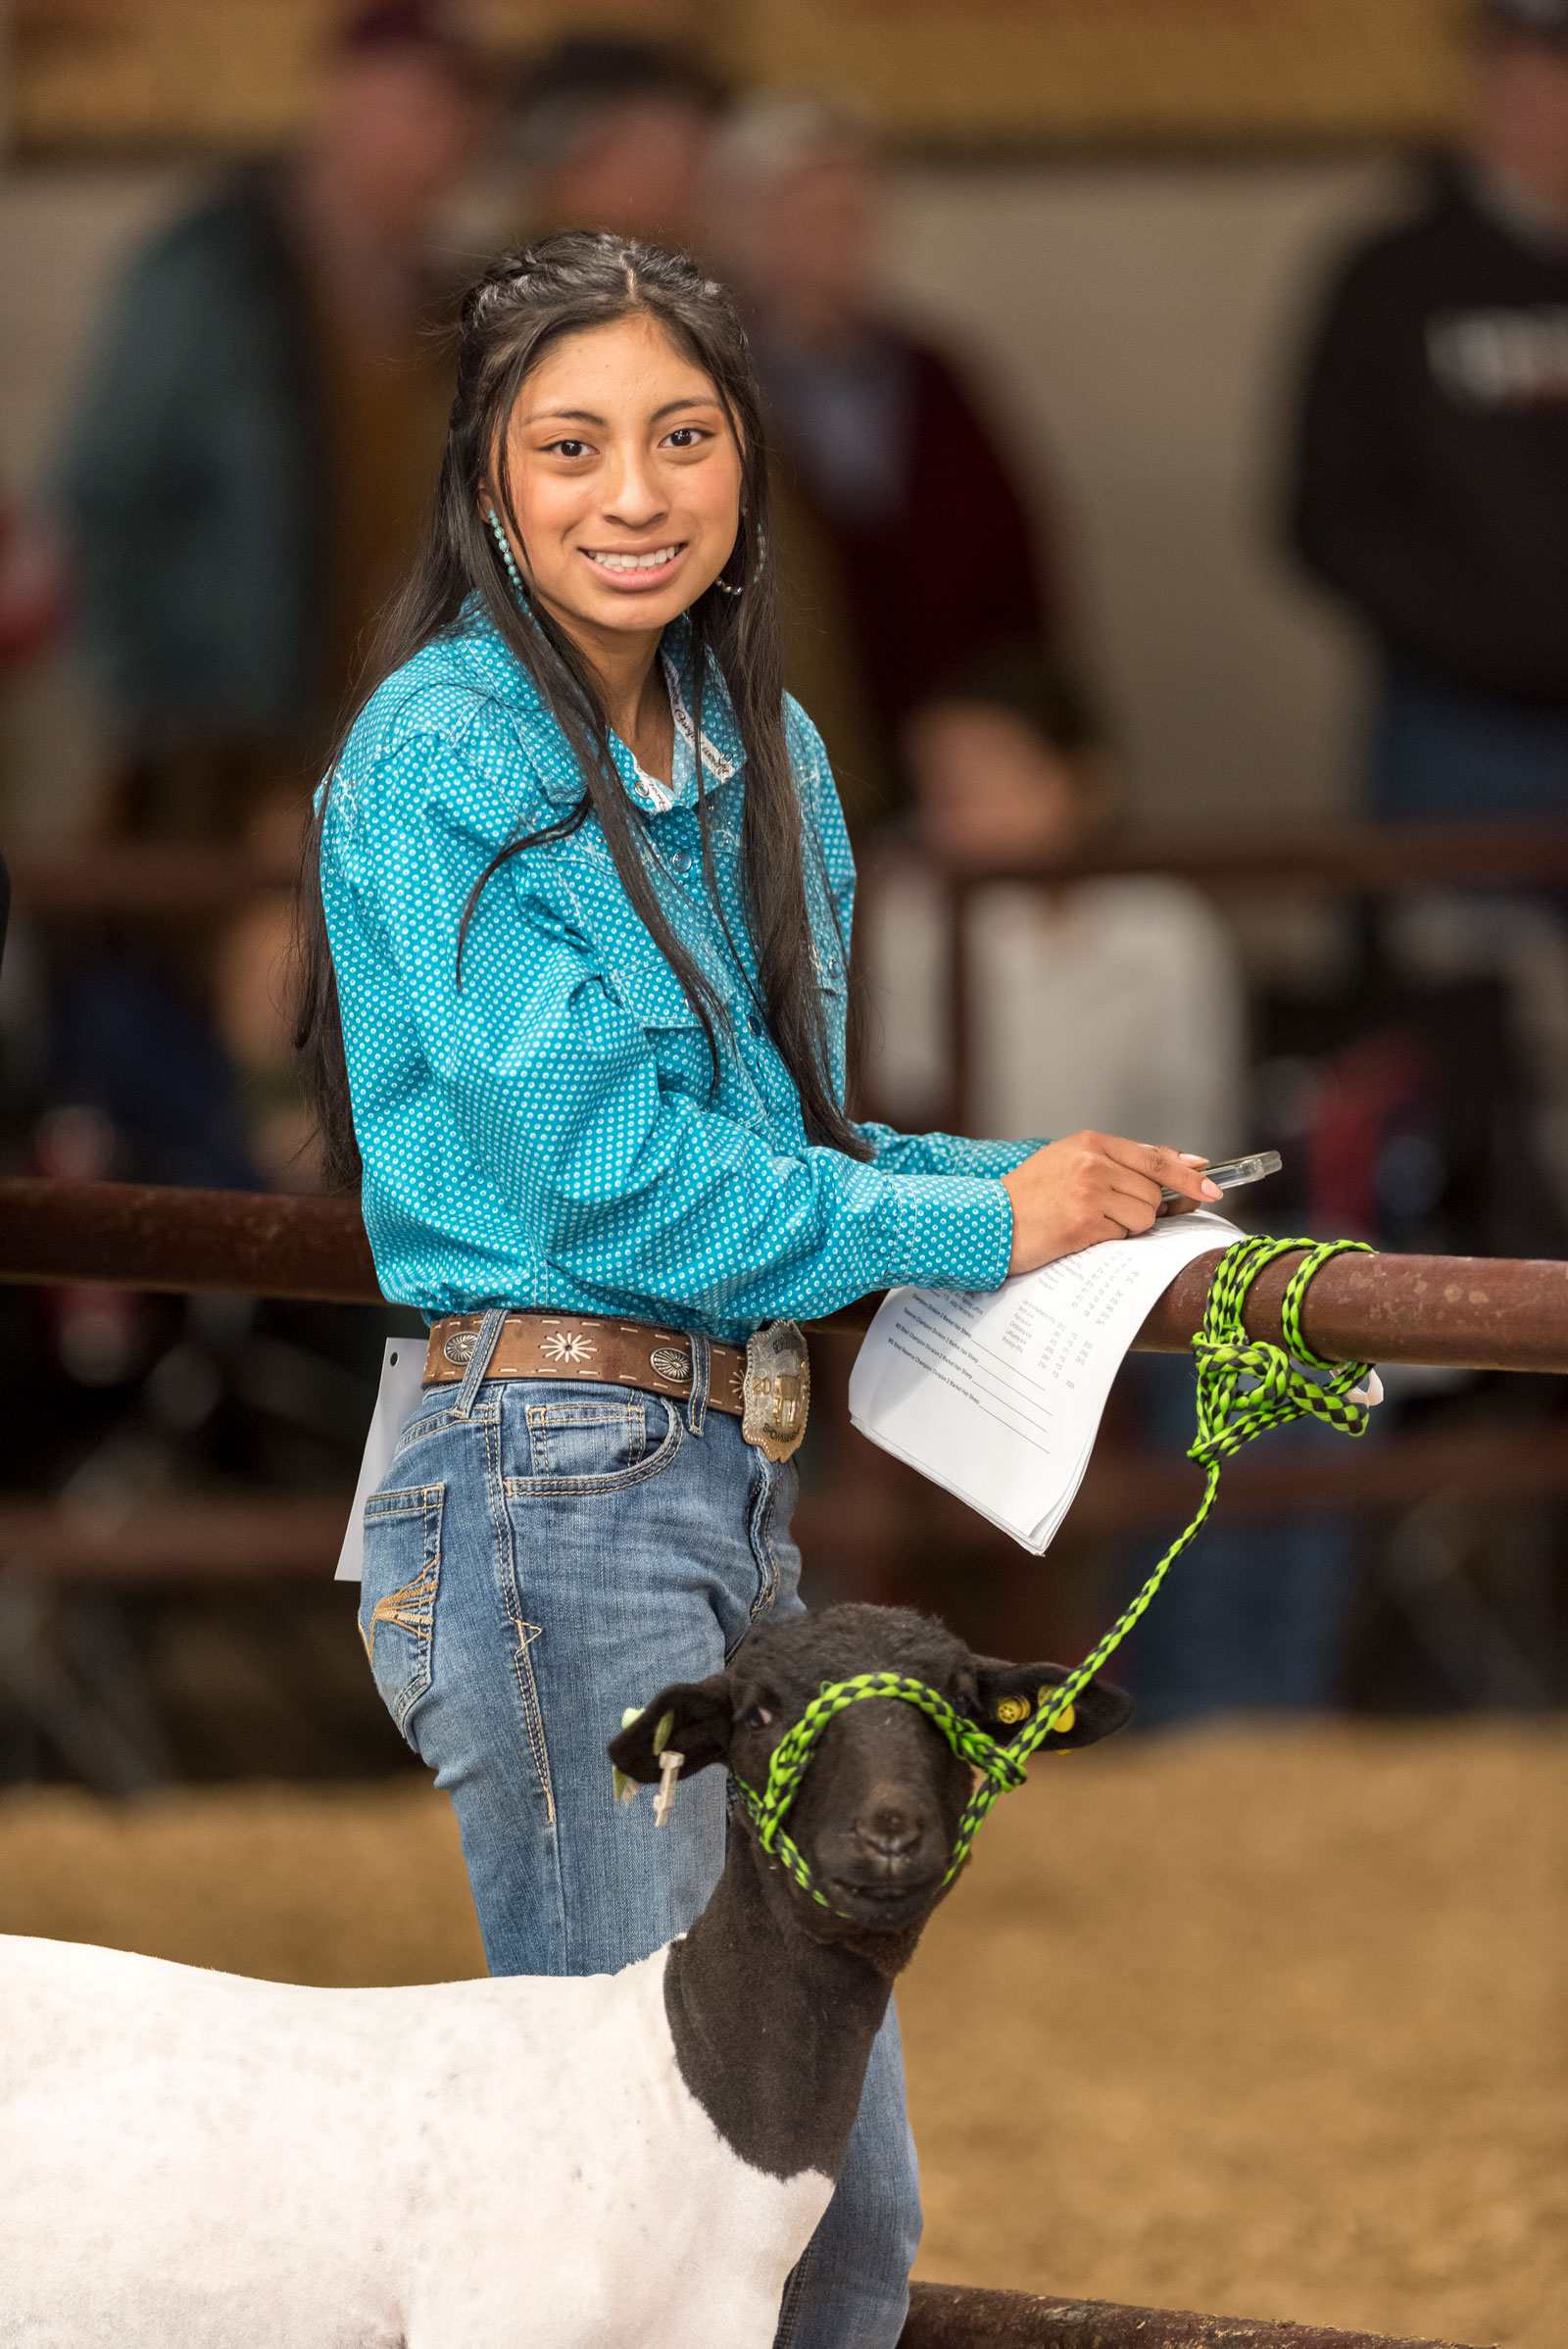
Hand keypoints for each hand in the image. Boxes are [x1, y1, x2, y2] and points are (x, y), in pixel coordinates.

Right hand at [1001, 1134, 1220, 1273]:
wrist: (988, 1223)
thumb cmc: (1030, 1198)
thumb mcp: (1071, 1164)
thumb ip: (1124, 1163)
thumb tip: (1186, 1165)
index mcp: (1089, 1142)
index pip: (1154, 1157)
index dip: (1187, 1175)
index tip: (1212, 1187)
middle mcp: (1092, 1162)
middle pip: (1154, 1191)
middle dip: (1144, 1209)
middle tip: (1111, 1215)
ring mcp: (1089, 1191)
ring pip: (1145, 1215)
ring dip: (1126, 1226)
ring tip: (1089, 1222)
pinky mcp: (1085, 1221)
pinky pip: (1125, 1234)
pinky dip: (1109, 1239)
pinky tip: (1081, 1233)